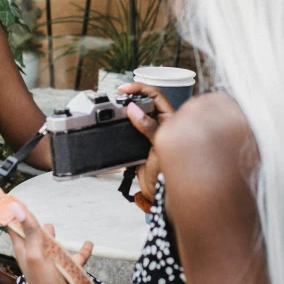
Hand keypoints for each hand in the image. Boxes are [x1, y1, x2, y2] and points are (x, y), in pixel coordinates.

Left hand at [6, 202, 93, 283]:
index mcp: (23, 249)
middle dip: (23, 219)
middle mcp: (34, 255)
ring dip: (48, 234)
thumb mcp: (35, 253)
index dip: (2, 203)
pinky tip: (87, 244)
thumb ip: (29, 229)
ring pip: (48, 244)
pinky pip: (73, 258)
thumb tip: (14, 206)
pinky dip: (79, 251)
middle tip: (17, 205)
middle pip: (27, 231)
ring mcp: (49, 263)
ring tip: (50, 225)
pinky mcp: (64, 272)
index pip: (10, 221)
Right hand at [118, 82, 174, 203]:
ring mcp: (148, 134)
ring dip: (123, 113)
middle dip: (129, 98)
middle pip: (143, 103)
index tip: (123, 89)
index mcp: (170, 120)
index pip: (155, 95)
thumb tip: (133, 110)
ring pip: (134, 116)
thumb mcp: (158, 148)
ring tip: (113, 113)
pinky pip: (127, 131)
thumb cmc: (167, 174)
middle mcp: (159, 124)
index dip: (140, 88)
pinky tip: (114, 128)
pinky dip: (119, 128)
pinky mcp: (137, 144)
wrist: (158, 194)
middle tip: (116, 100)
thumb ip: (148, 128)